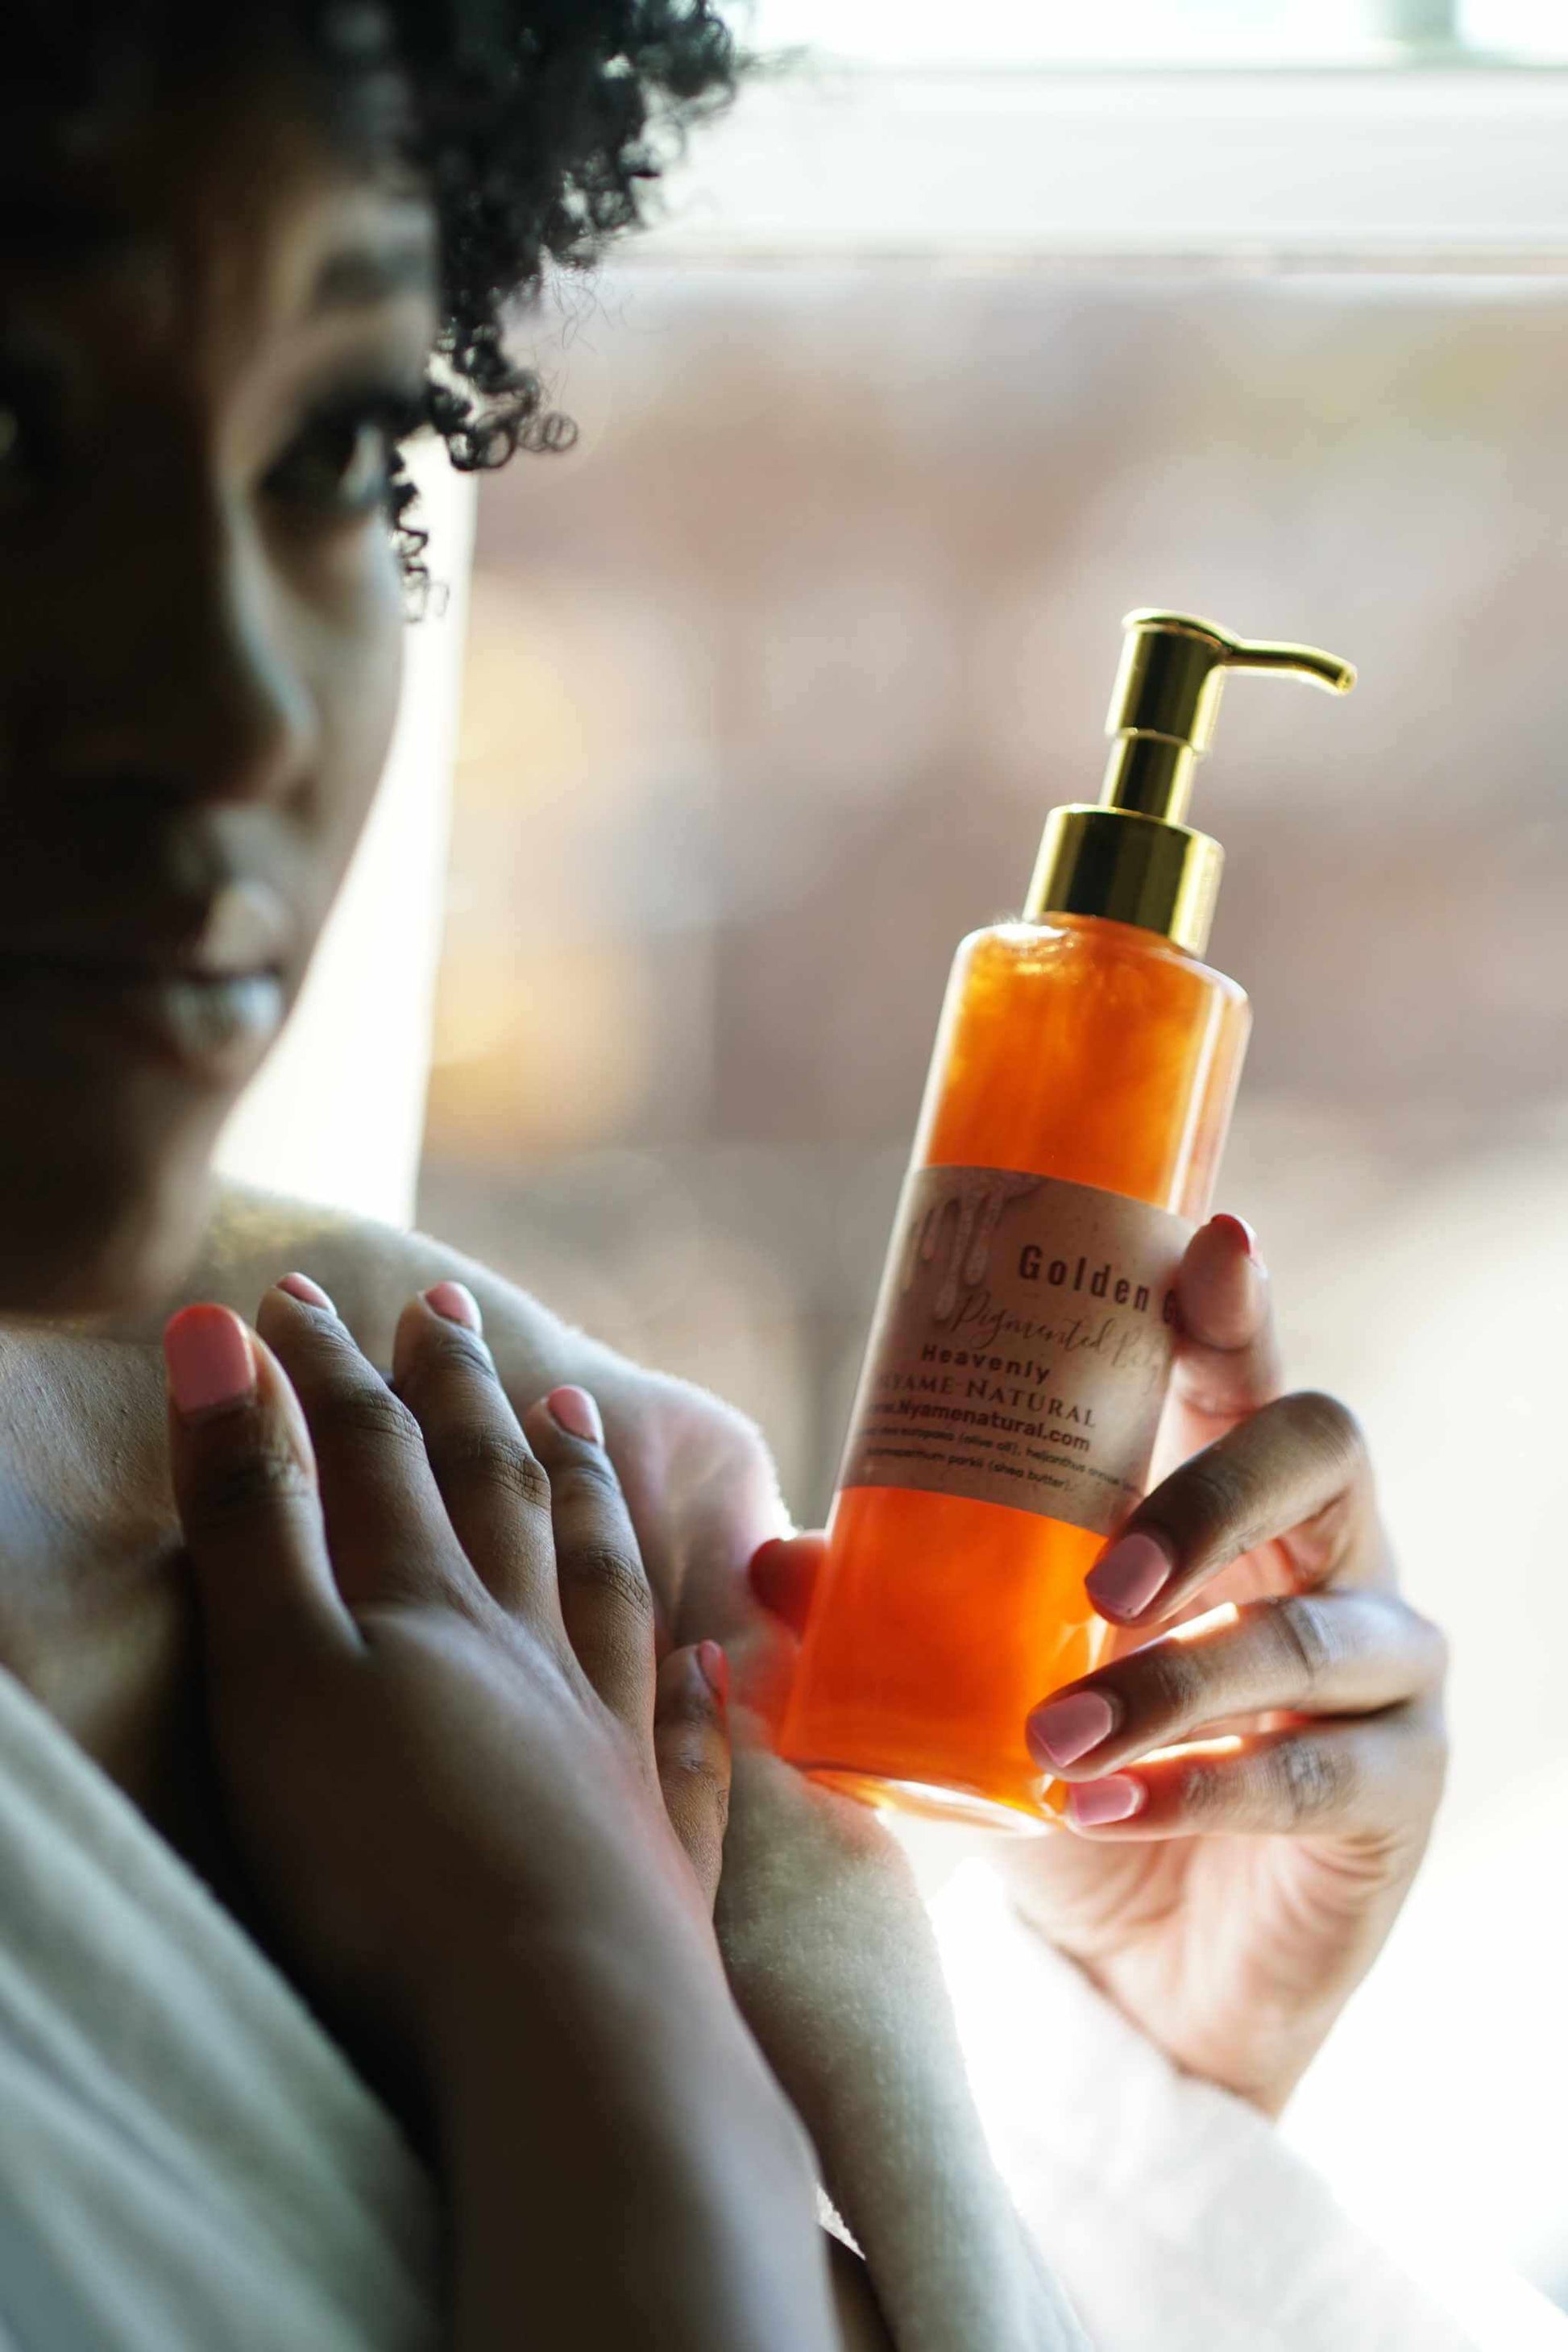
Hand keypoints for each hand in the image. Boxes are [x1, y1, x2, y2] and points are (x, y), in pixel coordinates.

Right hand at [164, 1279, 730, 2071]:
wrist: (558, 2024)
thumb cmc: (389, 1856)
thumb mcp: (281, 1672)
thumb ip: (252, 1512)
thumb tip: (218, 1329)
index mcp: (429, 1610)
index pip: (374, 1454)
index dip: (331, 1369)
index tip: (302, 1295)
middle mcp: (531, 1654)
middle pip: (496, 1492)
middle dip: (463, 1395)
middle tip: (455, 1309)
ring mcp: (607, 1746)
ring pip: (599, 1586)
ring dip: (581, 1495)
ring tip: (582, 1420)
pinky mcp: (656, 1852)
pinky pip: (686, 1744)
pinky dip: (697, 1693)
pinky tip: (717, 1664)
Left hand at [756, 1215, 1448, 2118]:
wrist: (1141, 1970)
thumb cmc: (1073, 1772)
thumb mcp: (977, 1682)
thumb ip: (897, 1613)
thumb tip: (772, 1564)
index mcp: (1229, 1489)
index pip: (1244, 1371)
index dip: (1237, 1305)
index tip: (1210, 1246)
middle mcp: (1329, 1549)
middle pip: (1316, 1452)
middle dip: (1205, 1499)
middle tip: (1099, 1583)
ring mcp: (1382, 1666)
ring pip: (1310, 1632)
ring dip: (1173, 1682)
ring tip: (1055, 1741)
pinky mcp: (1397, 1785)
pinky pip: (1311, 1773)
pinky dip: (1197, 1789)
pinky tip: (1102, 1809)